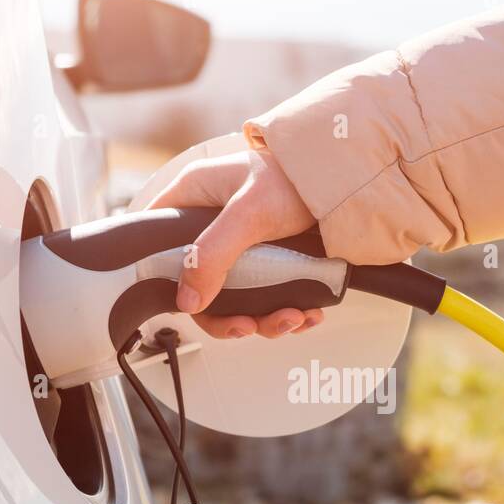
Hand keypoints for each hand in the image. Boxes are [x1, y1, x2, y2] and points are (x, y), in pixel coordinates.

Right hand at [145, 148, 318, 338]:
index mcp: (193, 200)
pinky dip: (287, 312)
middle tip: (249, 326)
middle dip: (229, 315)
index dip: (164, 280)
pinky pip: (269, 297)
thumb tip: (188, 302)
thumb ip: (214, 254)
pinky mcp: (273, 259)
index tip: (189, 308)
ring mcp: (244, 246)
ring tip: (292, 319)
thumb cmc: (294, 176)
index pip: (157, 244)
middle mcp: (214, 225)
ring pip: (239, 298)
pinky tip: (307, 314)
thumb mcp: (249, 213)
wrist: (345, 179)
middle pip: (202, 286)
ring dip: (265, 319)